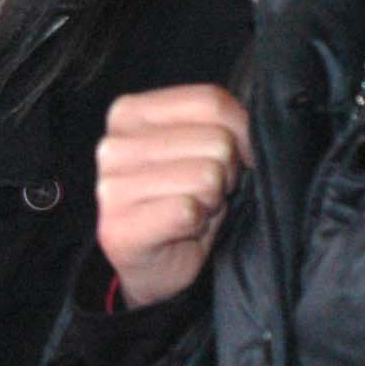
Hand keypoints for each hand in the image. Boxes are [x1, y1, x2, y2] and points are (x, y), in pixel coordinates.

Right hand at [95, 85, 250, 306]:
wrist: (154, 264)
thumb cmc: (183, 200)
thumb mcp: (201, 148)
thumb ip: (220, 123)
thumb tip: (254, 129)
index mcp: (129, 113)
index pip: (210, 100)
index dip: (242, 131)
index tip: (234, 157)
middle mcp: (113, 144)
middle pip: (216, 140)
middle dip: (226, 172)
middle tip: (204, 192)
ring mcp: (110, 186)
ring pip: (207, 176)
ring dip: (212, 200)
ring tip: (193, 209)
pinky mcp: (118, 226)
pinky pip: (188, 210)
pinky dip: (198, 223)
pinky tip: (182, 229)